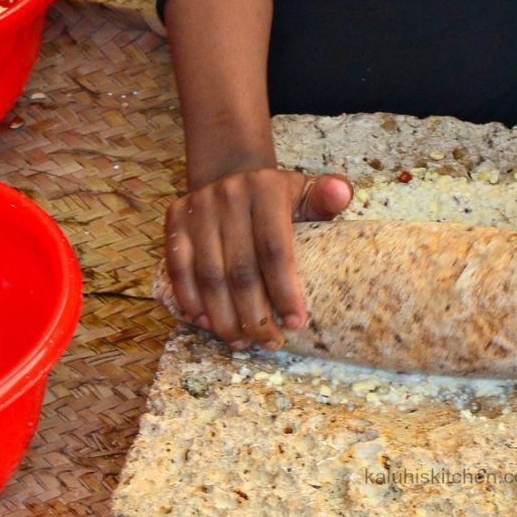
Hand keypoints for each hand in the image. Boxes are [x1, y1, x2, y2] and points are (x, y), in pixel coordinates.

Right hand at [165, 167, 352, 350]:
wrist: (232, 174)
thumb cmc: (277, 197)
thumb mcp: (307, 191)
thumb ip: (330, 194)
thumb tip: (341, 192)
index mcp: (267, 189)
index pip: (275, 249)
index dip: (284, 290)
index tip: (296, 324)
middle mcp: (229, 195)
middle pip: (241, 269)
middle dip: (256, 315)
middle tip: (270, 343)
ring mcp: (198, 208)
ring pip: (210, 275)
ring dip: (224, 317)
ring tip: (241, 342)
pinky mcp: (175, 220)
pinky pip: (178, 267)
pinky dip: (190, 300)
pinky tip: (207, 324)